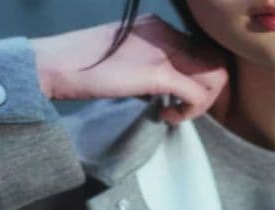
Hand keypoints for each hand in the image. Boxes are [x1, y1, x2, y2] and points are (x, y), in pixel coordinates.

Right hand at [29, 14, 230, 124]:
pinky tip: (166, 117)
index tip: (184, 100)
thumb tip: (171, 90)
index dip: (202, 80)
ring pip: (213, 77)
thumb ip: (153, 67)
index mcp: (159, 26)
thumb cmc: (86, 68)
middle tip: (187, 111)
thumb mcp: (128, 61)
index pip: (202, 50)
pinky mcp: (159, 73)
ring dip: (201, 105)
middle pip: (215, 60)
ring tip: (175, 114)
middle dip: (210, 94)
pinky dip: (188, 113)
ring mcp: (164, 50)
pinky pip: (196, 94)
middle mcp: (167, 32)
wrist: (59, 65)